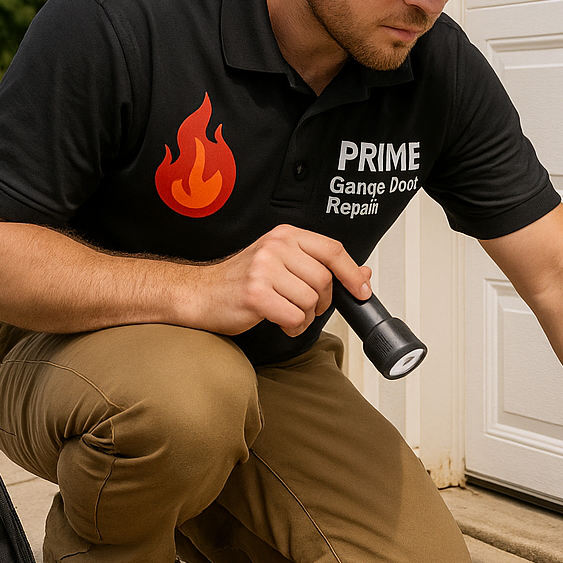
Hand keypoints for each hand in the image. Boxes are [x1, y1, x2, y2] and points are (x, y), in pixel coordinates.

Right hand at [188, 225, 370, 336]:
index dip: (352, 273)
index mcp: (285, 235)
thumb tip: (363, 274)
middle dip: (320, 302)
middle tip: (305, 307)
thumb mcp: (283, 264)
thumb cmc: (241, 280)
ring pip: (310, 301)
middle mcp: (275, 247)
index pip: (333, 249)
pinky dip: (293, 327)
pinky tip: (280, 322)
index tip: (362, 290)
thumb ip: (321, 266)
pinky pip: (294, 317)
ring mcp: (264, 269)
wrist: (200, 293)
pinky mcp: (255, 294)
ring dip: (305, 317)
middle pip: (324, 280)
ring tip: (287, 314)